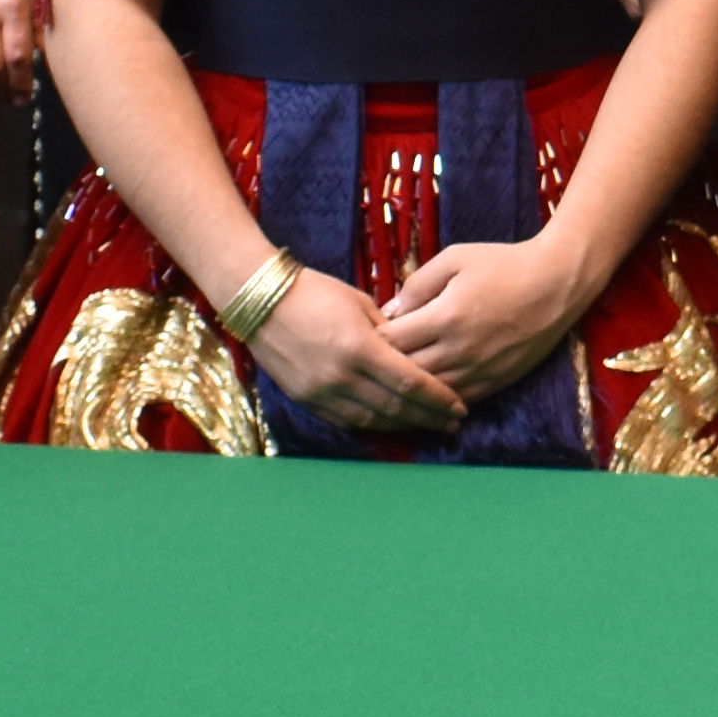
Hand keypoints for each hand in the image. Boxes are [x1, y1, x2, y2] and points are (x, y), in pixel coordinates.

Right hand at [247, 262, 467, 432]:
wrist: (258, 300)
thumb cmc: (313, 291)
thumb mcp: (358, 302)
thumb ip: (387, 330)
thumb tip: (412, 349)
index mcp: (359, 347)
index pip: (410, 382)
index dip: (438, 398)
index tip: (459, 406)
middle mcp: (341, 376)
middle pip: (396, 408)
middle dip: (428, 417)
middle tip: (453, 422)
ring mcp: (321, 392)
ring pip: (373, 420)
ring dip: (403, 425)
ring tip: (427, 425)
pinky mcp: (306, 400)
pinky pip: (347, 420)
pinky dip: (373, 424)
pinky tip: (391, 423)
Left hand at [379, 233, 599, 403]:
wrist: (556, 284)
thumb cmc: (504, 264)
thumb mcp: (455, 258)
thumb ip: (417, 284)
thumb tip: (389, 312)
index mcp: (445, 316)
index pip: (391, 342)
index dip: (372, 340)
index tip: (364, 334)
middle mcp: (459, 350)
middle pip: (405, 372)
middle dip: (385, 367)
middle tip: (372, 361)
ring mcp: (479, 370)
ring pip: (429, 392)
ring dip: (409, 388)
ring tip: (392, 380)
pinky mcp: (496, 382)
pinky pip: (457, 400)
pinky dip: (437, 399)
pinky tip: (426, 393)